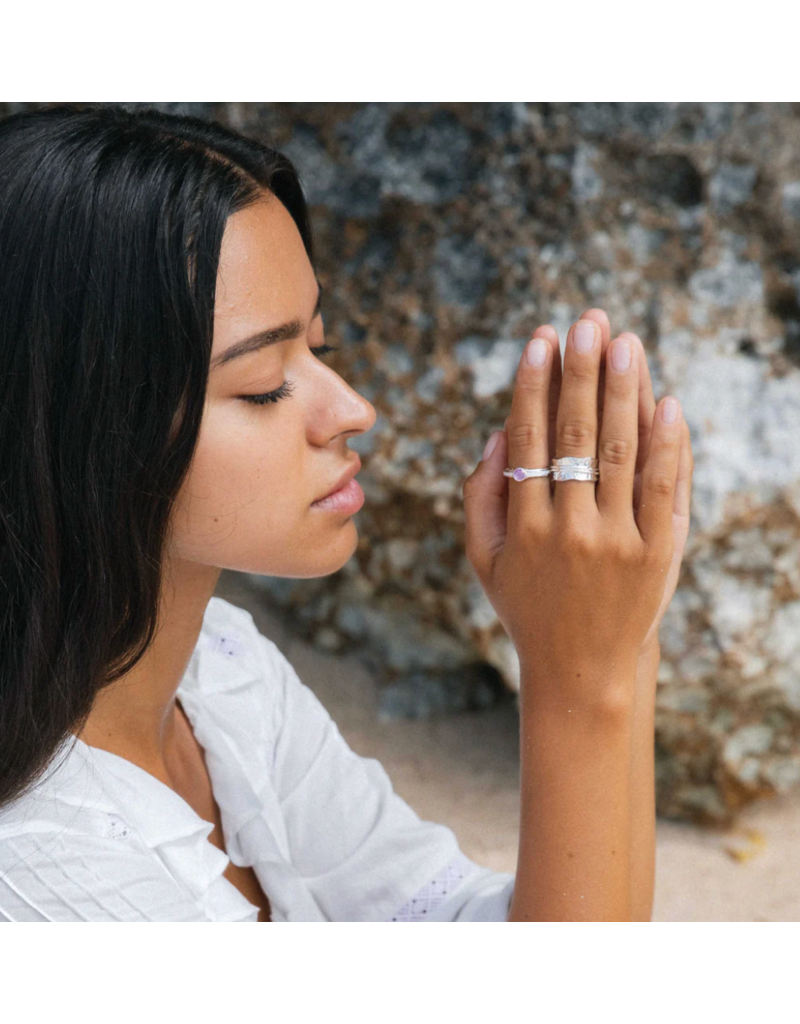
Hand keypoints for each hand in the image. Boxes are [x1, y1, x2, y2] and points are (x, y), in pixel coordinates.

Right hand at [501, 309, 692, 658]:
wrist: (583, 669)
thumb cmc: (528, 607)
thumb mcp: (484, 560)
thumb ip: (479, 497)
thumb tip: (498, 432)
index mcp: (521, 527)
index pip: (528, 439)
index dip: (533, 385)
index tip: (540, 340)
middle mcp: (568, 530)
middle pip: (576, 435)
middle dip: (580, 373)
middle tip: (586, 323)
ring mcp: (618, 542)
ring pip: (622, 452)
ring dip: (624, 392)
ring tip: (625, 343)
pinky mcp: (659, 554)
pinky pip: (665, 489)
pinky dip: (667, 444)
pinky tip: (666, 402)